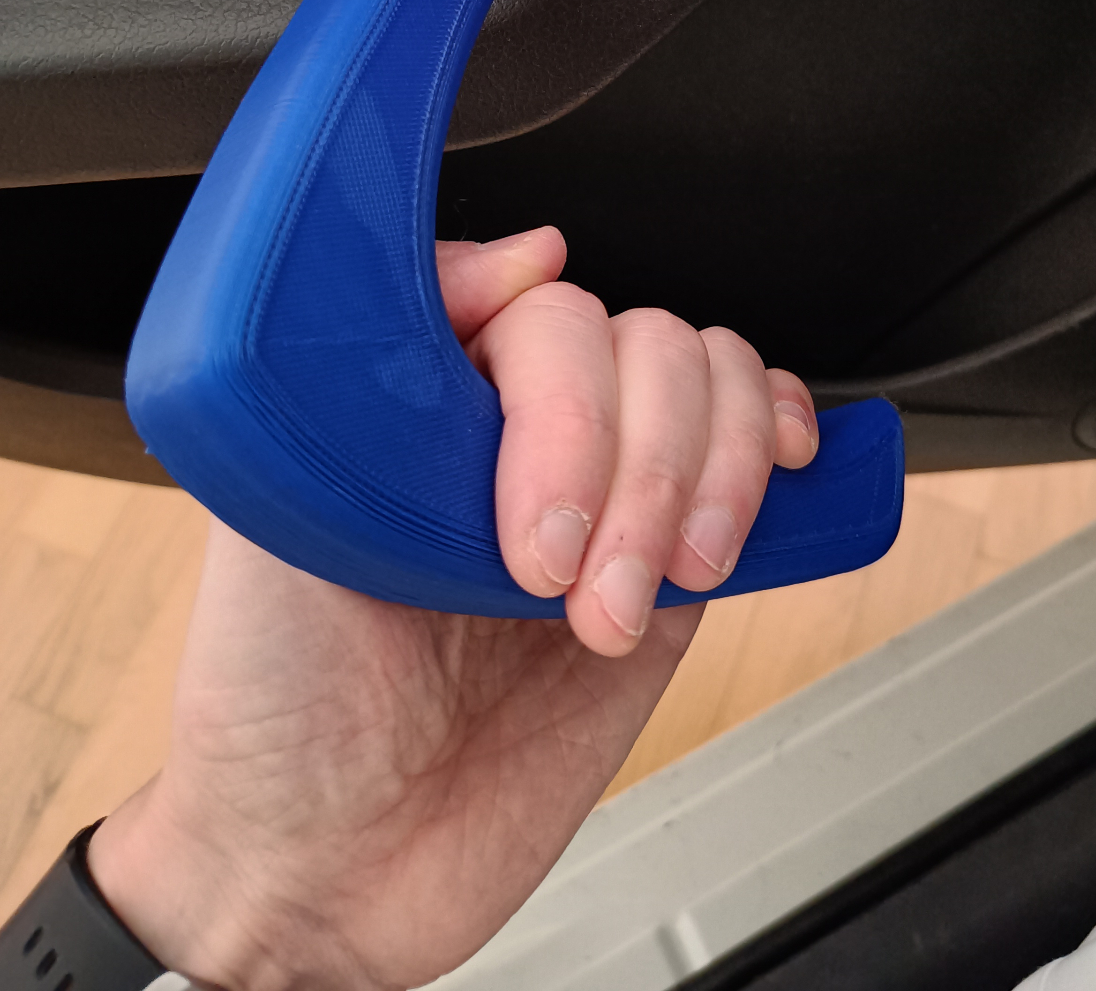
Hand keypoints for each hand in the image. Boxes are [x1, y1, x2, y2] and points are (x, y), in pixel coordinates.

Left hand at [88, 229, 817, 990]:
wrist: (326, 878)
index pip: (552, 319)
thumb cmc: (273, 706)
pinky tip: (772, 488)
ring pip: (717, 391)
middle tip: (563, 588)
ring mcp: (609, 499)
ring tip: (635, 598)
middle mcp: (528, 434)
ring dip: (708, 485)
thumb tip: (518, 258)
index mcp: (434, 398)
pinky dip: (781, 457)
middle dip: (639, 471)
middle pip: (651, 348)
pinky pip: (756, 471)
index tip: (533, 529)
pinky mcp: (668, 577)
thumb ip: (375, 364)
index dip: (563, 411)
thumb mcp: (275, 514)